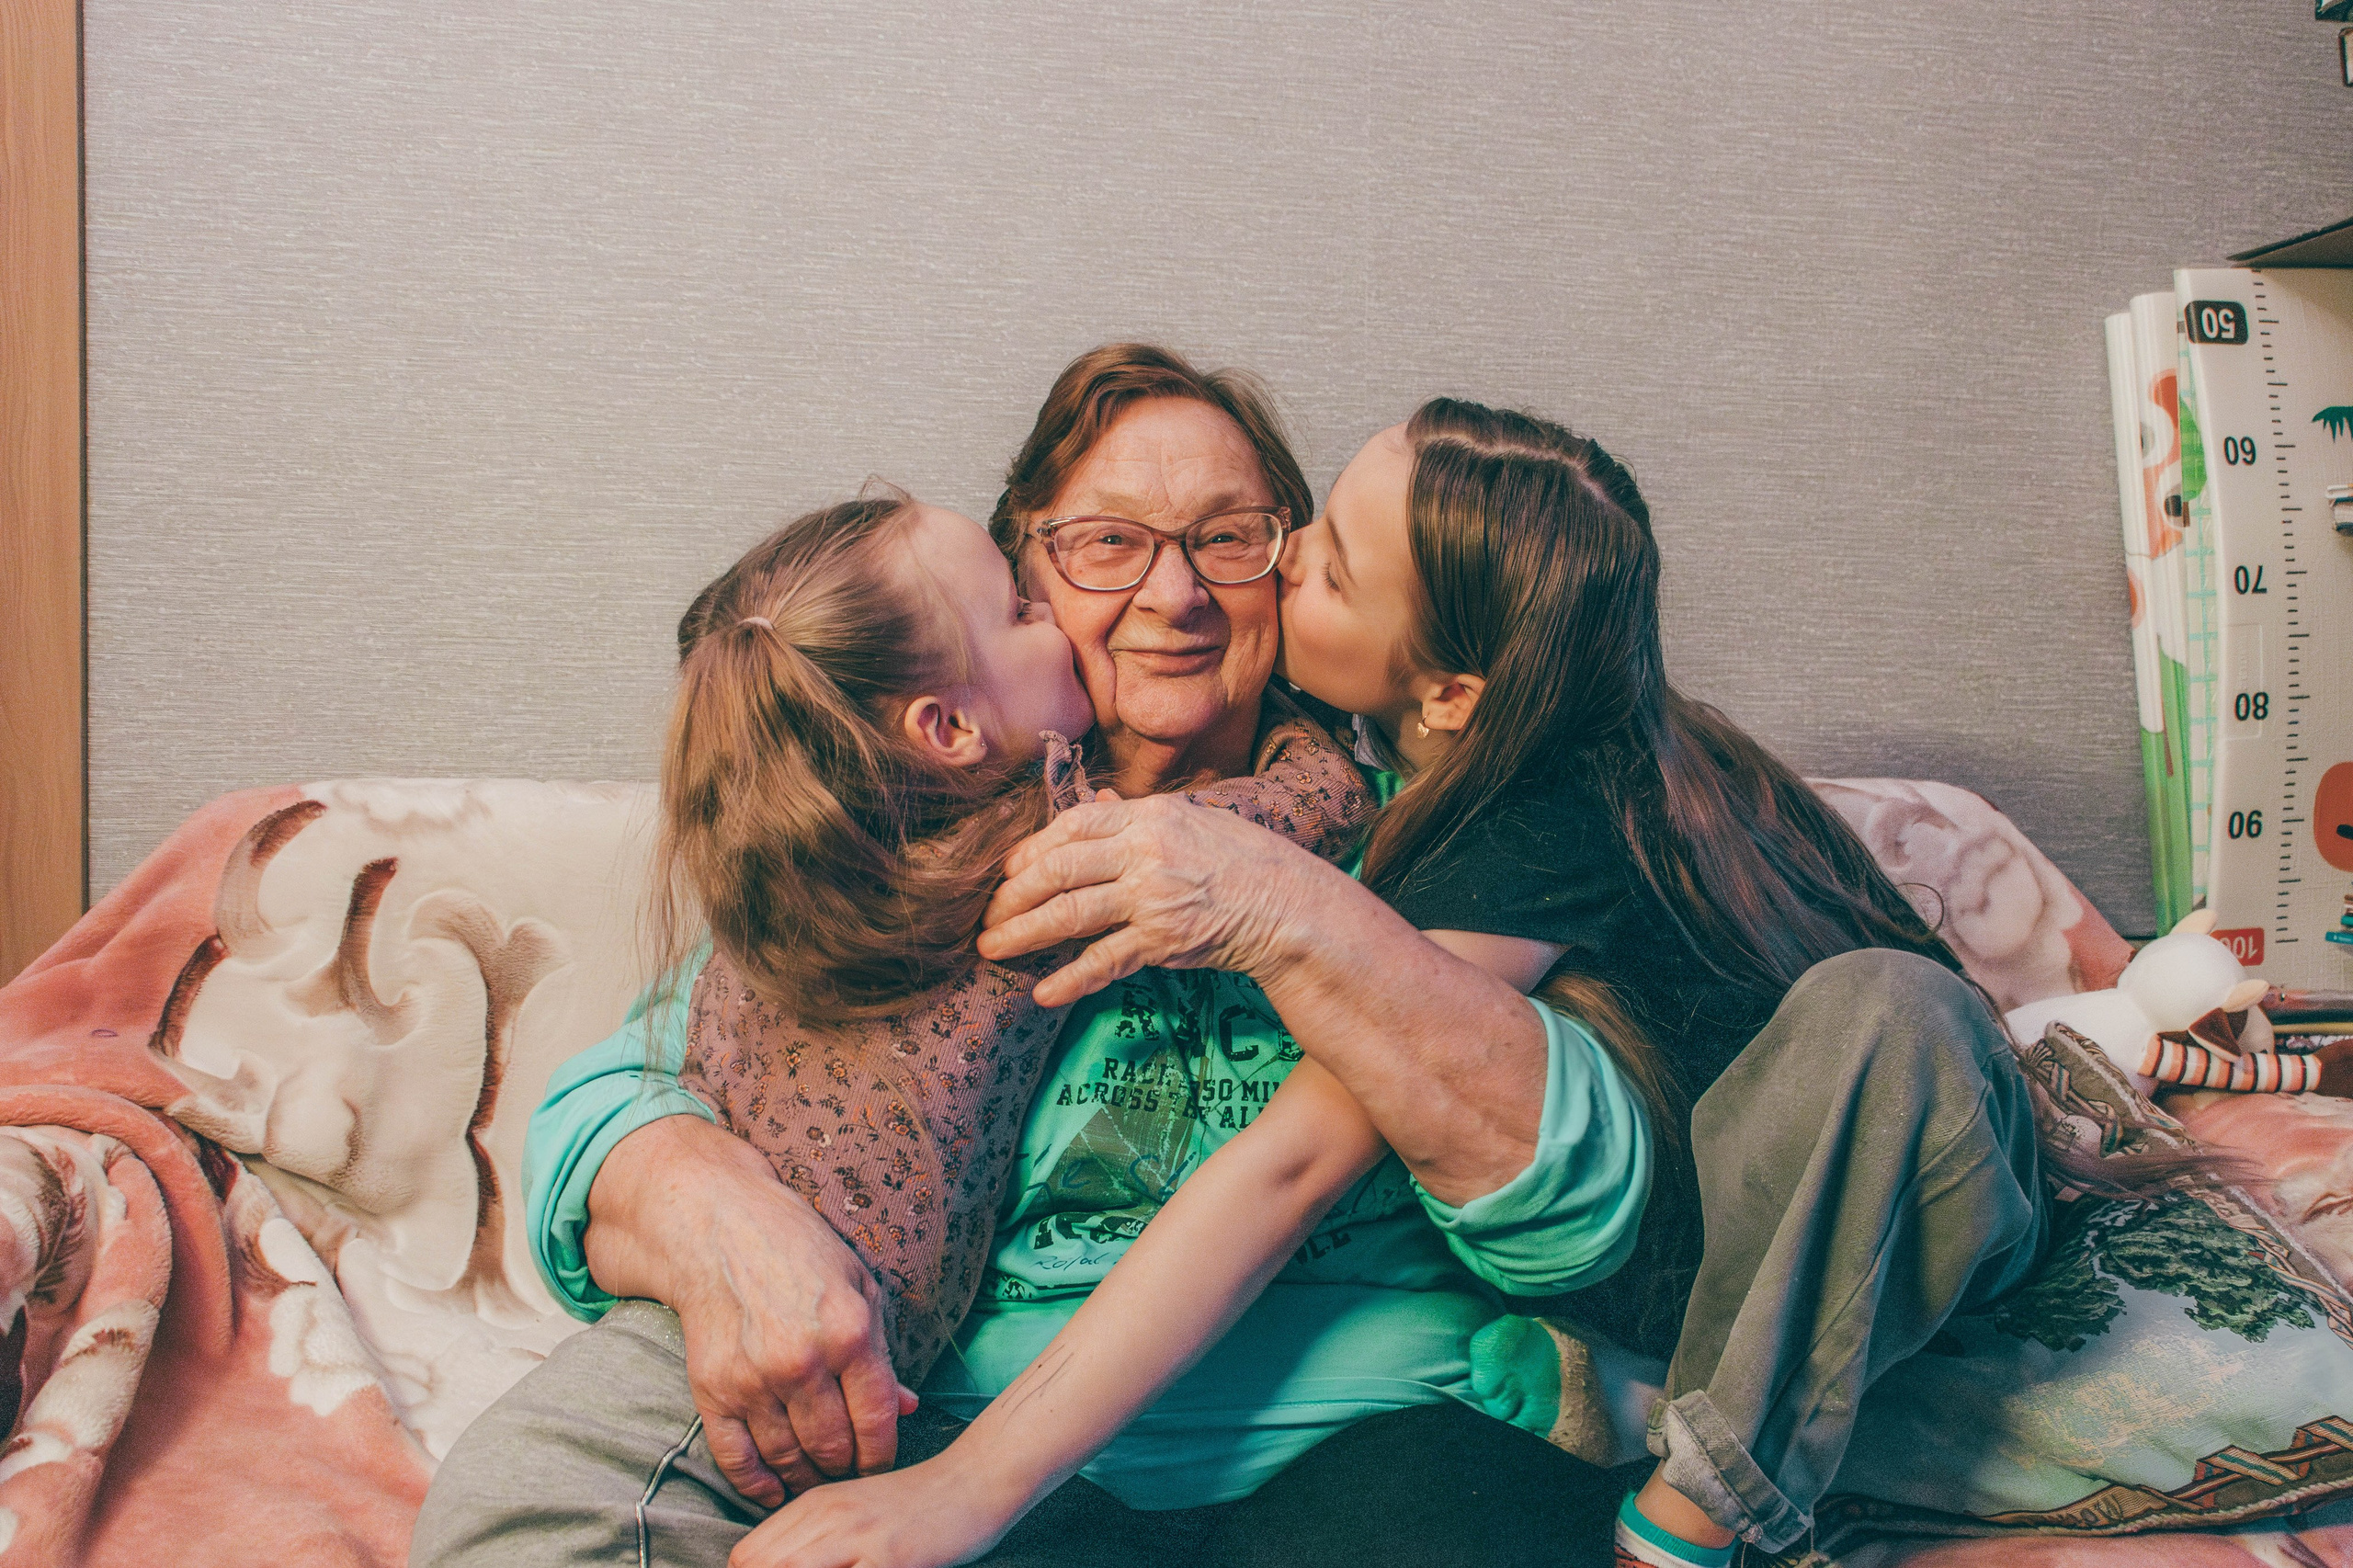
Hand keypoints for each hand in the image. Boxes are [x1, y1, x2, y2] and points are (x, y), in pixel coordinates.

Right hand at [584, 1116, 917, 1505]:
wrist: (719, 1229)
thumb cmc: (800, 1252)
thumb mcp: (859, 1287)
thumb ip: (882, 1353)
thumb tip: (908, 1409)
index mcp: (848, 1333)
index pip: (877, 1421)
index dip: (883, 1454)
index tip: (881, 1464)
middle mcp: (802, 1362)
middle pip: (833, 1448)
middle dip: (847, 1469)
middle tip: (850, 1473)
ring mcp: (753, 1379)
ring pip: (789, 1458)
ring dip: (807, 1479)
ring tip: (818, 1479)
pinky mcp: (712, 1390)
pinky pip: (736, 1458)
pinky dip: (756, 1485)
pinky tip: (775, 1491)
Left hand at [728, 1452, 1023, 1567]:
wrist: (972, 1482)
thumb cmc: (914, 1505)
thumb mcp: (852, 1510)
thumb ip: (812, 1536)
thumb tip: (770, 1564)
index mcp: (812, 1504)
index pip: (746, 1556)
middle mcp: (827, 1516)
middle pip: (758, 1566)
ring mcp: (857, 1537)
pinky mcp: (888, 1559)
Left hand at [976, 794, 1349, 1007]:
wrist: (1285, 905)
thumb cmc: (1237, 861)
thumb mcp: (1189, 822)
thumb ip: (1136, 818)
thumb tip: (1095, 804)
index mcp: (1147, 817)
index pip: (1073, 824)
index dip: (1033, 849)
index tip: (1008, 872)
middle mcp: (1144, 852)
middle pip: (1059, 870)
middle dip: (1013, 896)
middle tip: (986, 917)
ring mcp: (1152, 897)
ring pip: (1070, 914)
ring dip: (1023, 933)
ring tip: (993, 950)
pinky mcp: (1162, 941)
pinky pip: (1105, 961)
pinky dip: (1070, 979)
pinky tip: (1043, 993)